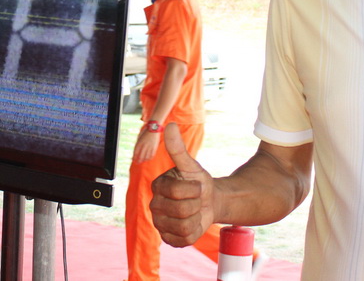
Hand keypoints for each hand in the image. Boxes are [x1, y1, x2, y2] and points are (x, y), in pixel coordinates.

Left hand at [132, 127, 161, 162]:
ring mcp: (150, 147)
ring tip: (142, 161)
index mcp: (140, 142)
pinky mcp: (155, 147)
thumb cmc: (146, 132)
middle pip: (141, 156)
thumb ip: (138, 143)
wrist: (154, 128)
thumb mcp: (140, 137)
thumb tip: (136, 151)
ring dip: (144, 160)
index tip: (133, 159)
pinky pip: (152, 155)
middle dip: (139, 160)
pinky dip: (149, 158)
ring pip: (146, 157)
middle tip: (138, 162)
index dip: (134, 157)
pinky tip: (148, 158)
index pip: (136, 152)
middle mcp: (145, 145)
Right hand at [149, 123, 215, 246]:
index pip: (176, 191)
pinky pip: (185, 239)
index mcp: (157, 186)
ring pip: (184, 226)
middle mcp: (155, 205)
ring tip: (195, 211)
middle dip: (197, 204)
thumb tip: (169, 125)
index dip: (194, 189)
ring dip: (197, 218)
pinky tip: (193, 223)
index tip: (197, 185)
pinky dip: (195, 231)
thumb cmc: (198, 181)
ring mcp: (160, 223)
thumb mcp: (191, 165)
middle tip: (196, 199)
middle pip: (181, 211)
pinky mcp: (169, 238)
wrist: (209, 201)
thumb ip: (178, 149)